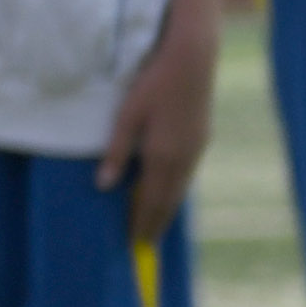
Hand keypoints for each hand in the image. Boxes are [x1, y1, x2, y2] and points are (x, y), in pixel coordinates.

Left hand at [95, 12, 221, 244]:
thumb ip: (116, 153)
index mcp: (163, 157)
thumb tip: (103, 186)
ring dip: (167, 208)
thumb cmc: (153, 85)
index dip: (142, 223)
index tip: (133, 244)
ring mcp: (196, 150)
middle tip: (144, 244)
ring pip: (181, 189)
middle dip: (156, 223)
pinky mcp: (202, 140)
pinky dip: (176, 190)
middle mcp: (184, 160)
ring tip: (154, 224)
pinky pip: (187, 175)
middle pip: (169, 201)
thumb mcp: (127, 117)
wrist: (192, 62)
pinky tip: (168, 192)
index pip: (151, 202)